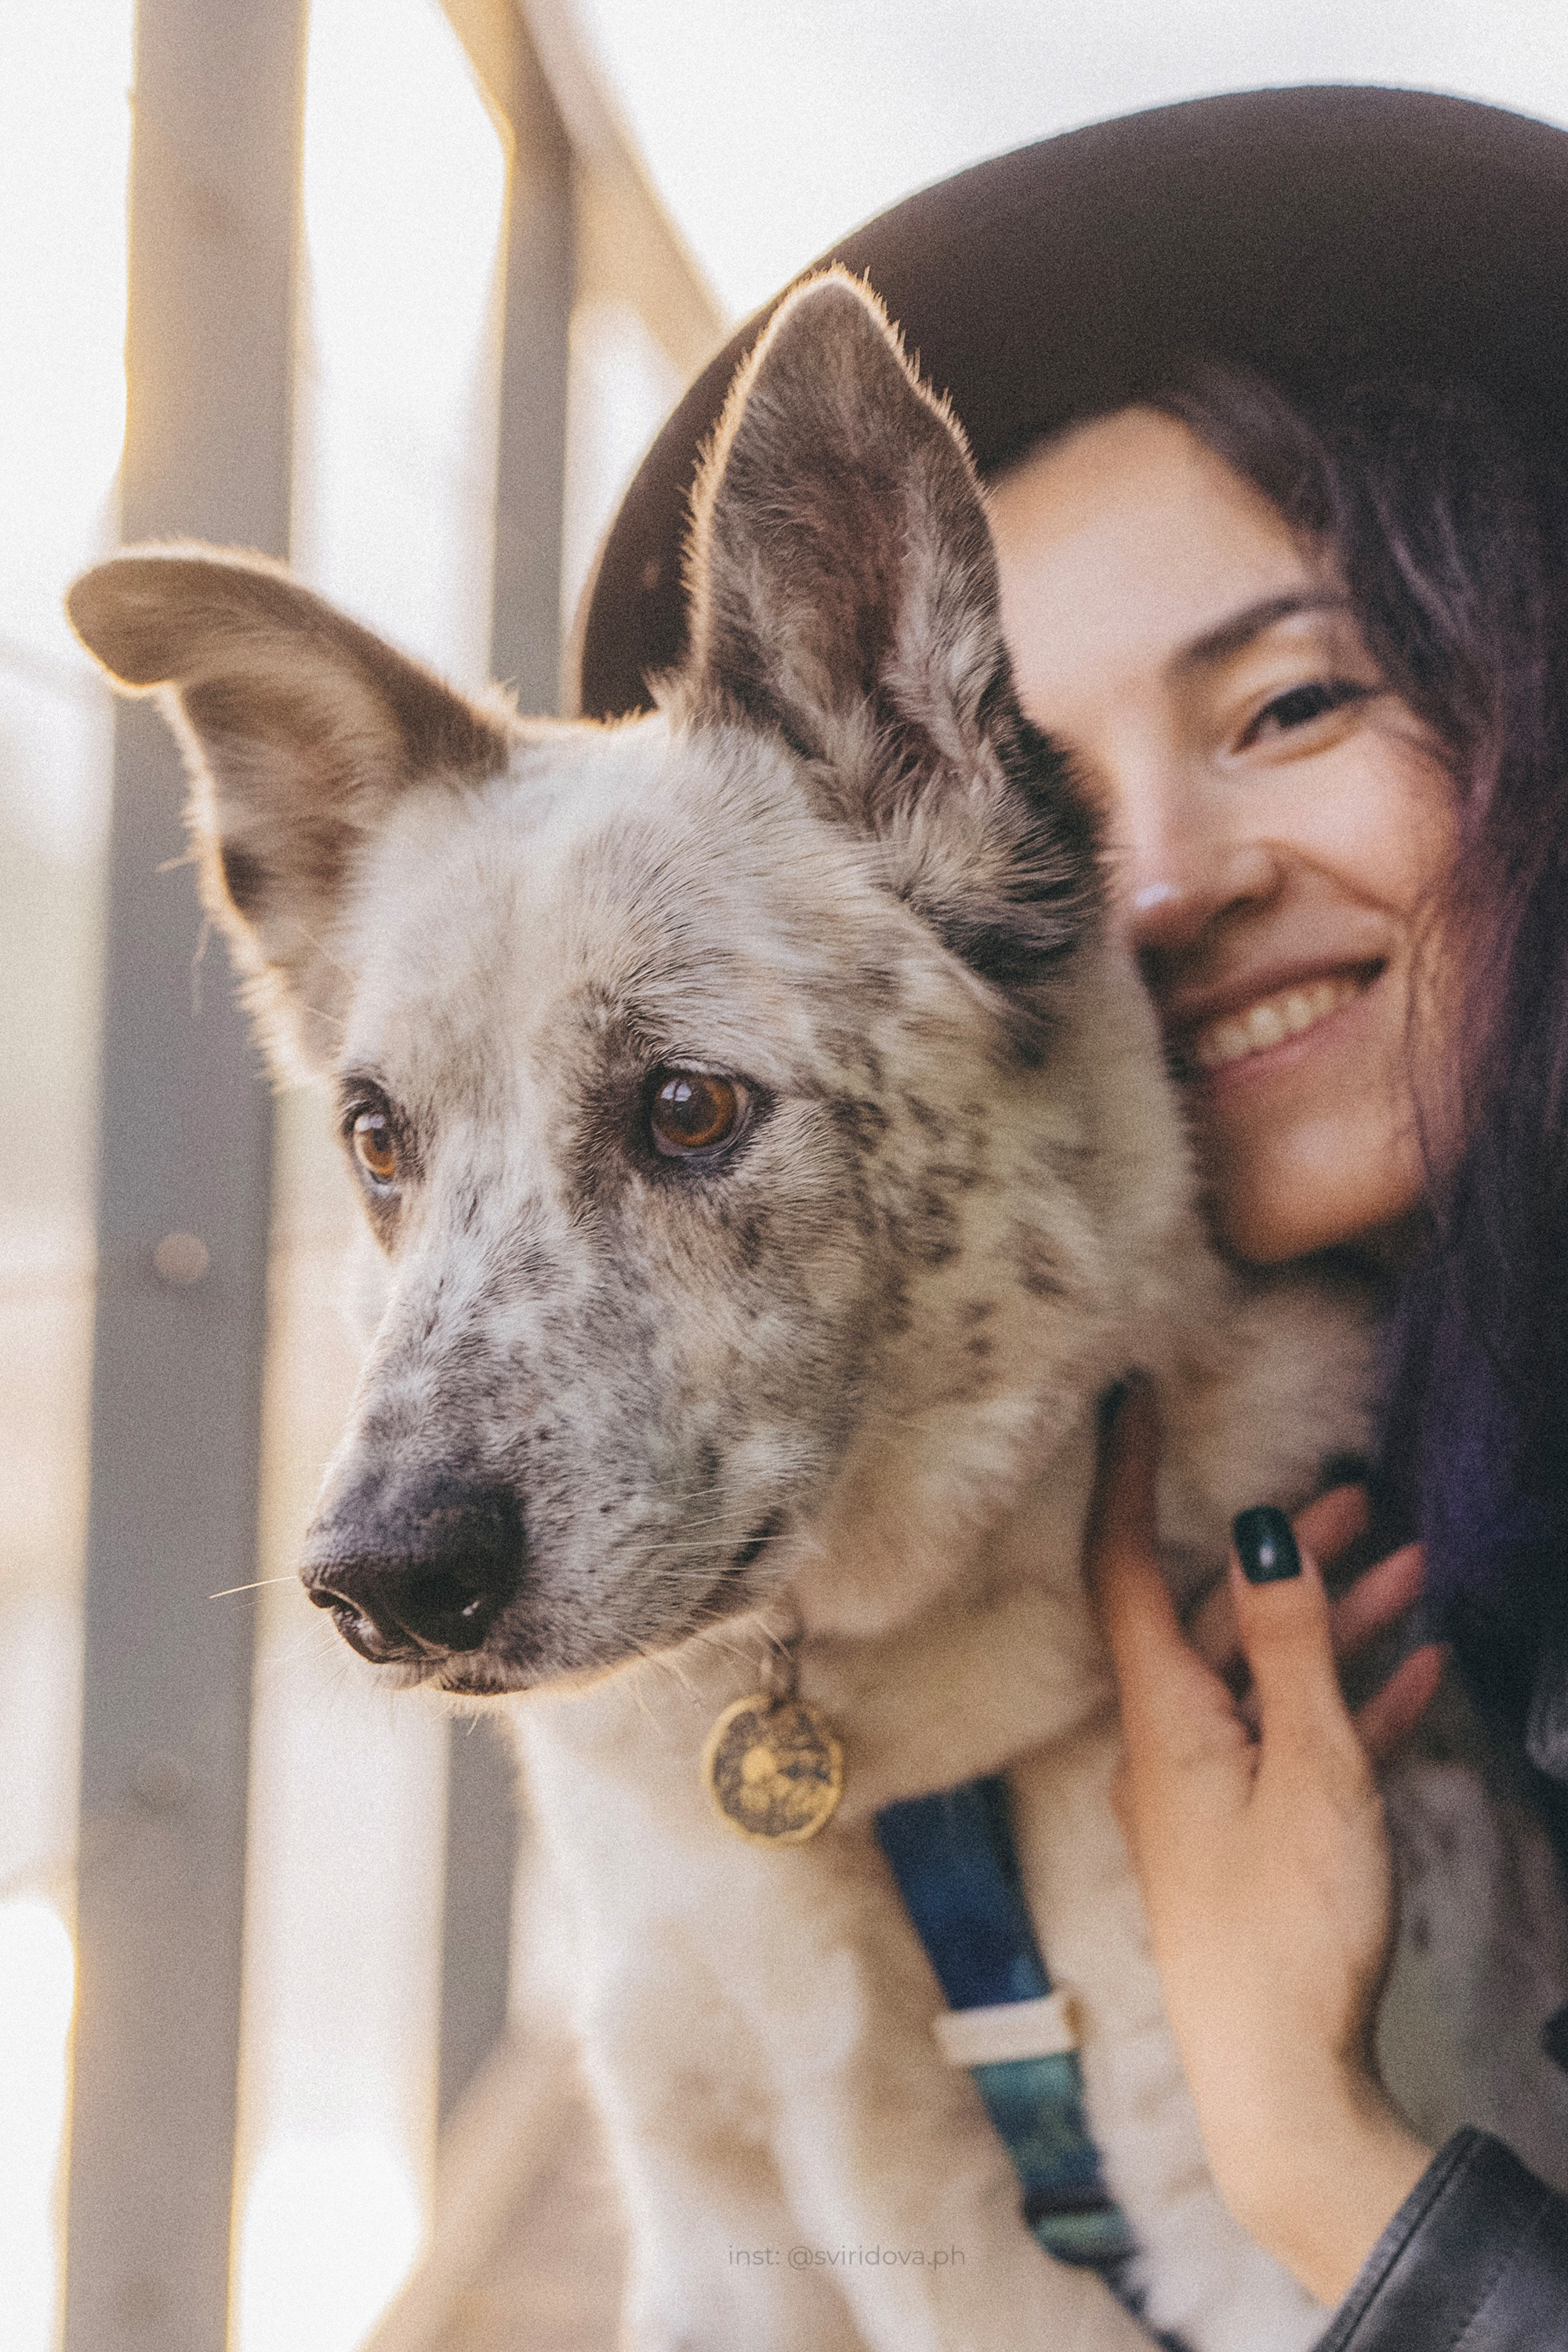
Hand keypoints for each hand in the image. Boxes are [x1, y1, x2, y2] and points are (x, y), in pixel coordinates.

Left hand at [1087, 1379, 1441, 2306]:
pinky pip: (1295, 1750)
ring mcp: (1207, 1802)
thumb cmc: (1291, 1929)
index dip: (1126, 1477)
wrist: (1286, 2092)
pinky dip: (1349, 1706)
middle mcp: (1166, 1750)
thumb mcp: (1309, 1767)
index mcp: (1159, 1719)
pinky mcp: (1249, 1849)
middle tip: (1360, 1499)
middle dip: (1283, 1558)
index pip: (1123, 1567)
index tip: (1134, 1402)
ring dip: (1334, 1627)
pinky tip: (1421, 1674)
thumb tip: (1257, 1529)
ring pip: (1266, 1683)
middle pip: (1214, 1623)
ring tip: (1415, 1571)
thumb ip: (1291, 1646)